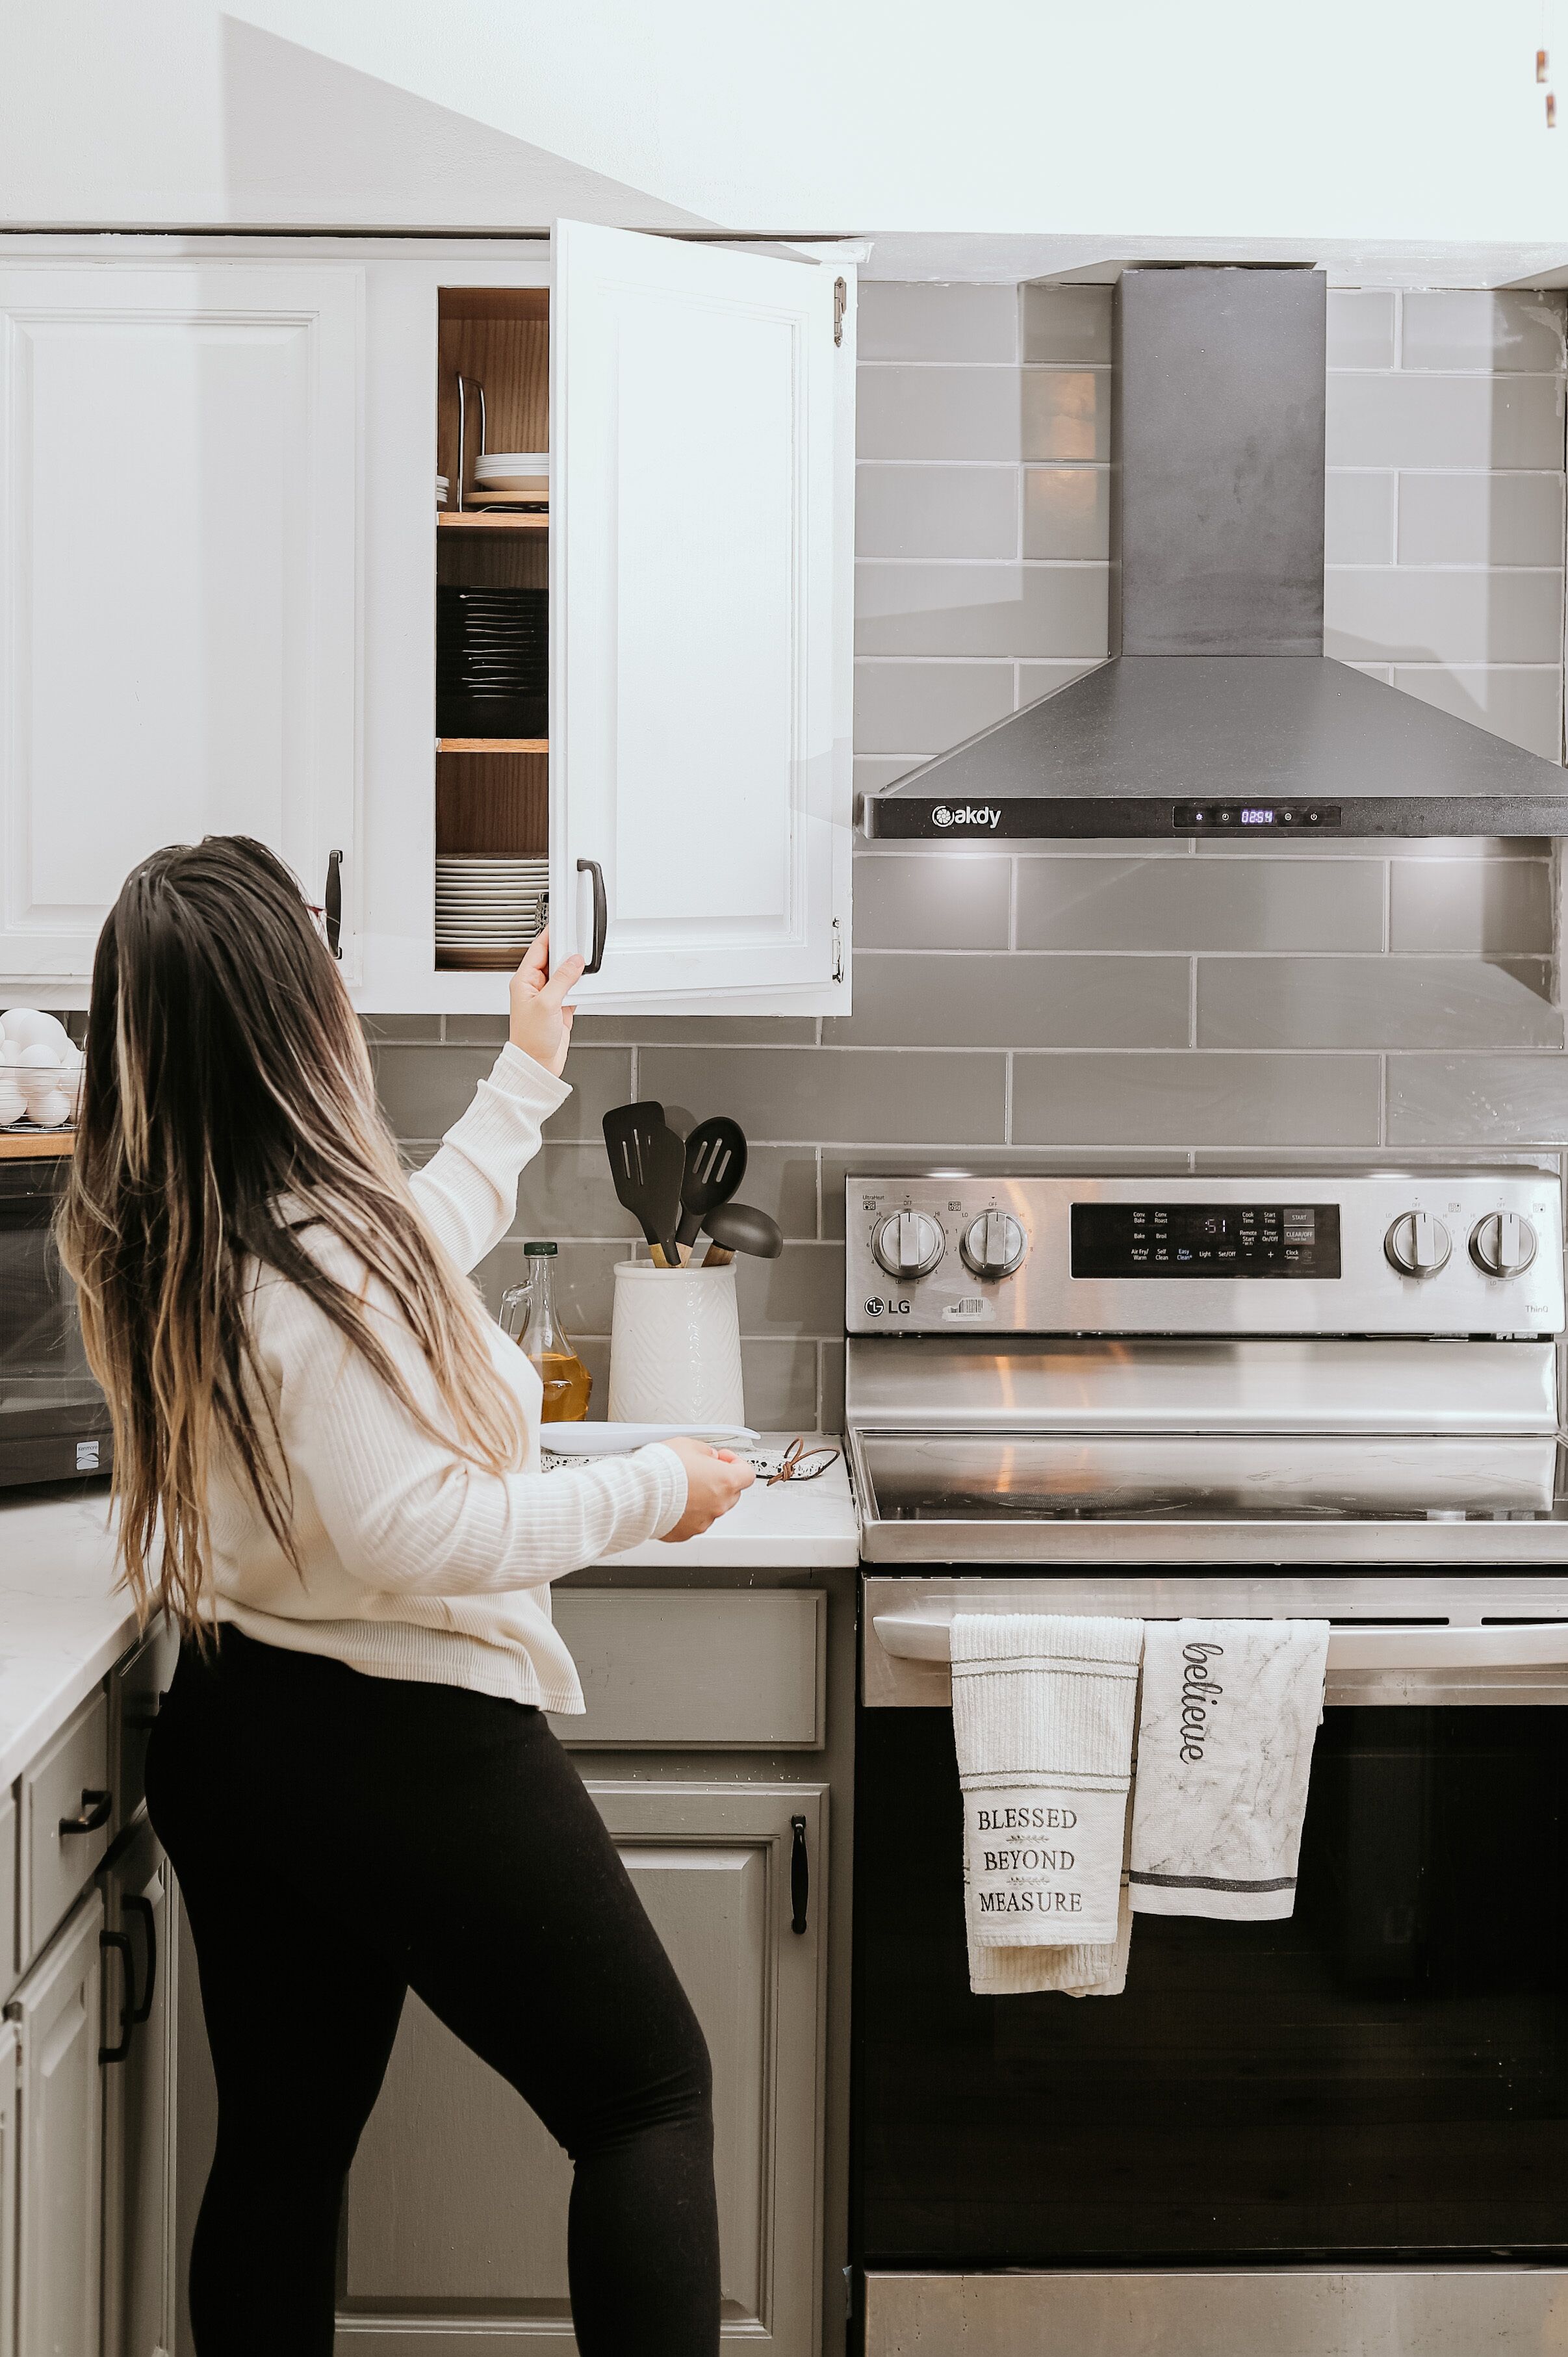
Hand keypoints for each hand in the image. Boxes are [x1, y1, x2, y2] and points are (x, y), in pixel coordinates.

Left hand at [509, 929, 583, 1077]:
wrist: (538, 1064)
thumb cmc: (530, 1039)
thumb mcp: (547, 1004)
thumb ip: (562, 980)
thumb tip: (574, 961)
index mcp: (523, 981)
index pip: (537, 950)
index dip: (549, 935)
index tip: (561, 923)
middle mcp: (535, 987)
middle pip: (553, 959)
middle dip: (566, 951)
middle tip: (579, 943)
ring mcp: (548, 997)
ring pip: (564, 974)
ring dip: (574, 970)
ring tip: (585, 963)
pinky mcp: (560, 1007)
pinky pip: (572, 989)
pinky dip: (581, 985)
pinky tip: (587, 982)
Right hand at [658, 1439, 755, 1542]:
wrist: (639, 1492)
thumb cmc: (662, 1469)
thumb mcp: (688, 1445)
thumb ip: (706, 1452)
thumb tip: (710, 1457)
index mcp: (726, 1481)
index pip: (746, 1474)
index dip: (736, 1463)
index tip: (723, 1459)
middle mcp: (718, 1504)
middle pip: (731, 1492)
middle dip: (719, 1481)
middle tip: (701, 1471)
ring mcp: (703, 1521)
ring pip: (711, 1508)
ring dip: (702, 1498)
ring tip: (681, 1486)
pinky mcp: (686, 1532)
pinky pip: (693, 1521)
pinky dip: (687, 1512)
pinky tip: (672, 1501)